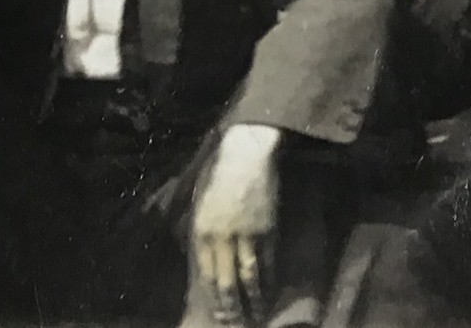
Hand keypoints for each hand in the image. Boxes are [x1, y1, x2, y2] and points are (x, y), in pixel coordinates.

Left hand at [193, 123, 281, 324]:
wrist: (245, 159)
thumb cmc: (219, 180)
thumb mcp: (200, 207)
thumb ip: (201, 235)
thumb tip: (202, 261)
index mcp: (202, 232)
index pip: (207, 275)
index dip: (213, 297)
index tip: (218, 313)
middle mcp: (222, 238)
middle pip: (226, 281)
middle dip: (231, 306)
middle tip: (234, 322)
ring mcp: (246, 235)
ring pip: (248, 276)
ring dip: (252, 299)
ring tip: (255, 315)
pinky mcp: (267, 230)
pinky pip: (268, 262)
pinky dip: (269, 280)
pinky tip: (270, 291)